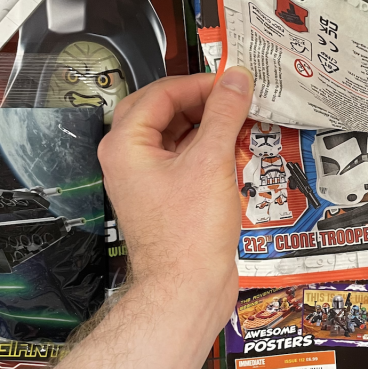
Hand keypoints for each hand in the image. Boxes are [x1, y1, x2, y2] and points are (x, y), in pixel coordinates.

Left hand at [98, 68, 253, 336]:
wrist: (187, 289)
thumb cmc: (189, 234)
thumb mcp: (212, 161)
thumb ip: (225, 113)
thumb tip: (237, 79)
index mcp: (126, 144)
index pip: (161, 93)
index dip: (200, 84)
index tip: (234, 83)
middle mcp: (129, 159)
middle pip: (165, 111)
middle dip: (202, 102)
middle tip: (237, 98)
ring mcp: (146, 180)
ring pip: (176, 135)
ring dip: (208, 126)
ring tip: (242, 123)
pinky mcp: (165, 198)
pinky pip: (184, 160)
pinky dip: (209, 151)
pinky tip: (236, 152)